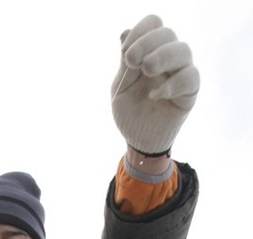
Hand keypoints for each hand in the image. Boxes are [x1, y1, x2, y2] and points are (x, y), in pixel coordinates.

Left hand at [111, 15, 198, 154]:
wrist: (138, 141)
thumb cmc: (129, 114)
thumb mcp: (120, 88)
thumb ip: (125, 63)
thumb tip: (125, 32)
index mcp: (150, 52)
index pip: (154, 24)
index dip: (140, 32)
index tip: (125, 53)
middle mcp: (168, 59)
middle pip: (168, 34)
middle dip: (147, 44)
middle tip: (131, 62)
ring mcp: (181, 74)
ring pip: (183, 51)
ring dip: (162, 56)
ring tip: (146, 70)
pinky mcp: (190, 93)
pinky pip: (190, 78)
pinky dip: (172, 84)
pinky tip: (154, 95)